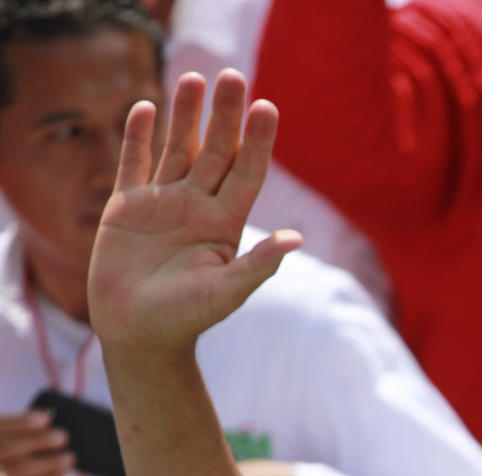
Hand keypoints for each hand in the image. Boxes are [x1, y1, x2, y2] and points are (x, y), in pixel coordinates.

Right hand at [0, 411, 73, 475]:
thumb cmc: (5, 466)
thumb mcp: (7, 448)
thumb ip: (17, 436)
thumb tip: (48, 420)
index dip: (20, 423)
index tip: (46, 418)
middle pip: (5, 448)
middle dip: (36, 440)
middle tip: (63, 435)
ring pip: (18, 469)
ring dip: (48, 461)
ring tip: (69, 456)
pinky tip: (64, 469)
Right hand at [88, 70, 301, 356]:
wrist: (139, 336)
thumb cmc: (186, 320)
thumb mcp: (226, 293)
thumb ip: (258, 265)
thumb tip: (297, 240)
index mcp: (224, 224)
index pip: (247, 173)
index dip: (257, 141)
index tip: (267, 108)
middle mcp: (197, 208)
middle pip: (216, 151)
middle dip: (225, 116)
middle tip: (234, 76)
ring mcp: (162, 205)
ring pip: (177, 149)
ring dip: (185, 115)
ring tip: (193, 77)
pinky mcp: (127, 209)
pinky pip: (134, 164)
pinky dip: (139, 137)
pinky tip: (147, 108)